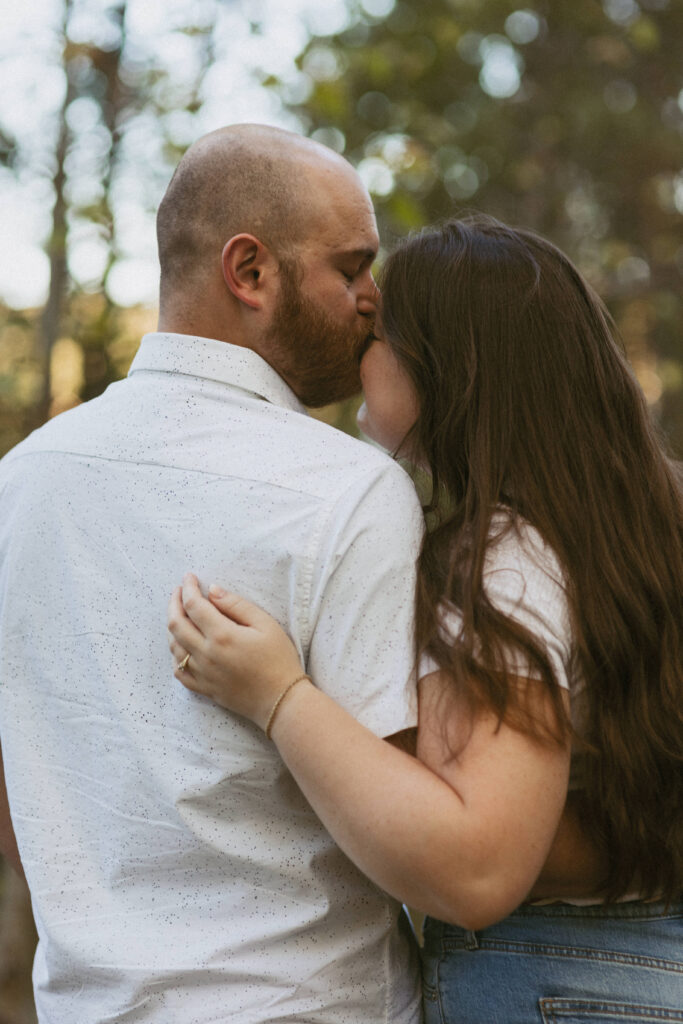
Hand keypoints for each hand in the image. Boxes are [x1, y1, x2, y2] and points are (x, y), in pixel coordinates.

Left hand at [167, 574, 304, 730]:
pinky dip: (175, 654)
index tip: (189, 577)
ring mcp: (202, 674)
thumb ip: (236, 605)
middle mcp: (206, 654)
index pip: (194, 605)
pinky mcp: (203, 688)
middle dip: (174, 603)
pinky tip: (182, 646)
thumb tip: (212, 591)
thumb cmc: (279, 660)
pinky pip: (179, 671)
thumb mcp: (265, 624)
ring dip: (172, 626)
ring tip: (180, 614)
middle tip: (179, 591)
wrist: (281, 701)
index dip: (188, 588)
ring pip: (174, 646)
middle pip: (176, 624)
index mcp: (222, 635)